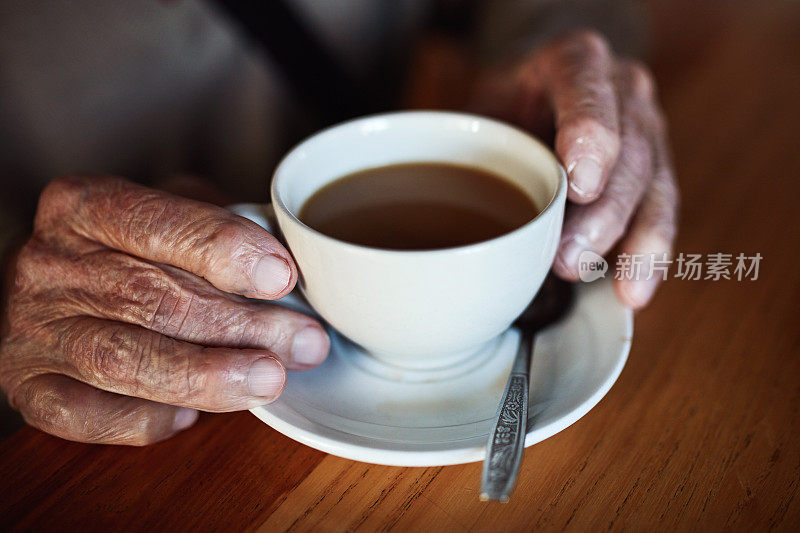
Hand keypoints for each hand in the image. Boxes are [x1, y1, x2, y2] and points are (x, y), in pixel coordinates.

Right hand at [0, 175, 328, 444]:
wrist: (54, 291)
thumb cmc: (131, 251)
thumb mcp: (173, 214)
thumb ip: (223, 230)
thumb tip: (296, 273)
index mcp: (84, 206)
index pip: (155, 222)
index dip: (222, 250)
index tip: (281, 277)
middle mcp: (49, 264)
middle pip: (151, 298)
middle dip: (240, 325)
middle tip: (303, 341)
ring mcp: (33, 329)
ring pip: (123, 358)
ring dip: (206, 375)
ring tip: (269, 379)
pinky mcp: (30, 387)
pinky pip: (86, 415)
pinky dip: (145, 419)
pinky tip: (191, 416)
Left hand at [473, 29, 678, 307]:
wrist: (535, 95)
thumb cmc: (502, 109)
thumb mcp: (477, 112)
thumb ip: (475, 152)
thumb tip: (459, 237)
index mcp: (570, 61)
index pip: (584, 86)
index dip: (588, 132)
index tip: (578, 183)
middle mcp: (620, 88)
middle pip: (627, 151)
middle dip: (603, 213)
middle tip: (569, 260)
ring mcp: (646, 127)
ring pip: (653, 186)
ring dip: (632, 243)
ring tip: (614, 288)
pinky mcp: (656, 168)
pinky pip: (660, 212)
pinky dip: (648, 255)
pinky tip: (634, 292)